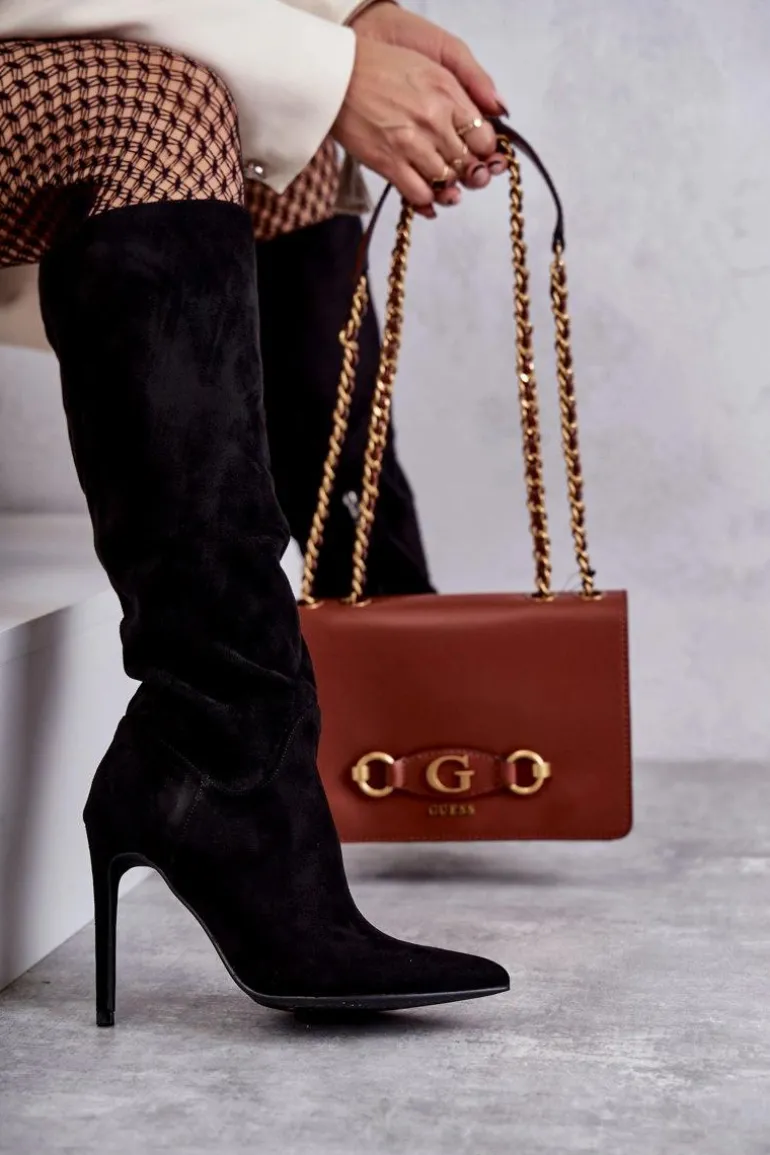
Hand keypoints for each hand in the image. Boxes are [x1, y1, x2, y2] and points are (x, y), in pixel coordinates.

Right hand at [351, 1, 508, 199]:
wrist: (335, 75)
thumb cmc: (379, 67)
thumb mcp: (430, 64)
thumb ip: (463, 88)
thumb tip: (496, 111)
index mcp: (447, 92)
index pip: (484, 137)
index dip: (484, 152)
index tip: (478, 155)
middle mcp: (434, 118)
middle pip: (468, 164)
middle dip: (469, 174)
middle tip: (462, 175)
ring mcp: (411, 143)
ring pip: (447, 182)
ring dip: (448, 188)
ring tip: (443, 185)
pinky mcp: (389, 162)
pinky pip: (420, 194)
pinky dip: (426, 201)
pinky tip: (426, 198)